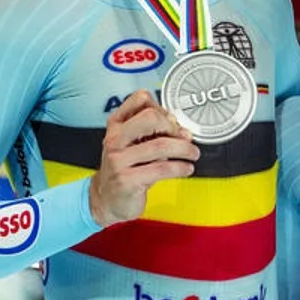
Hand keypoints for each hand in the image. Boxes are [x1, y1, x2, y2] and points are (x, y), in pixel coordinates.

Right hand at [90, 89, 199, 225]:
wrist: (106, 200)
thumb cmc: (124, 169)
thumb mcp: (133, 145)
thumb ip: (154, 133)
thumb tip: (181, 128)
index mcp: (116, 125)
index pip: (140, 99)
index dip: (162, 107)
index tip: (172, 121)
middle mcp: (114, 139)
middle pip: (151, 118)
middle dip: (174, 127)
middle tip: (184, 138)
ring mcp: (118, 160)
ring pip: (160, 145)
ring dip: (184, 149)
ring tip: (193, 154)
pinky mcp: (126, 180)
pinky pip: (161, 169)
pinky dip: (180, 167)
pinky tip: (186, 168)